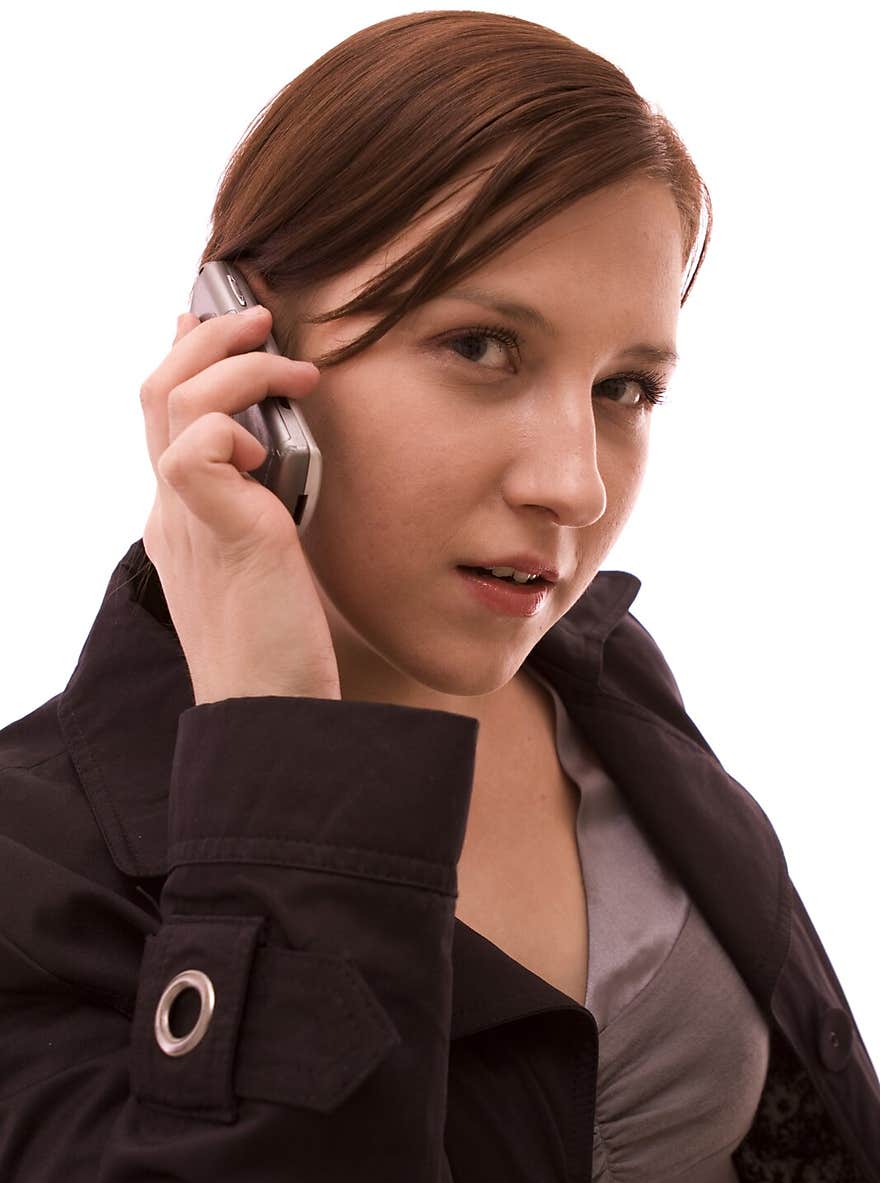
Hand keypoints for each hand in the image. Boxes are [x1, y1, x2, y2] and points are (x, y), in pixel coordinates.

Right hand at [140, 306, 340, 703]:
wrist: (271, 712)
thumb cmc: (280, 647)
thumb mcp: (270, 563)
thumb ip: (265, 513)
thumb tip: (286, 466)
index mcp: (180, 515)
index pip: (163, 417)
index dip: (184, 360)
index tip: (212, 321)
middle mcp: (170, 510)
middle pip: (154, 390)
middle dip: (205, 338)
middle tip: (258, 317)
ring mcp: (184, 519)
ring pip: (170, 399)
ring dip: (233, 364)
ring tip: (292, 365)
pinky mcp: (215, 531)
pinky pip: (194, 444)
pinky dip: (232, 426)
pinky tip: (272, 451)